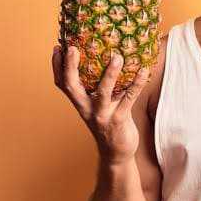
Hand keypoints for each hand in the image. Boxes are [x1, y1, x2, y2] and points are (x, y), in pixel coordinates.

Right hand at [52, 45, 150, 164]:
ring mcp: (102, 115)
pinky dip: (137, 84)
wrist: (117, 152)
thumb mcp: (98, 106)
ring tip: (117, 56)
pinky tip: (143, 70)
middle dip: (71, 67)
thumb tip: (107, 58)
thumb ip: (98, 87)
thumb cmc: (109, 122)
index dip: (57, 67)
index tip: (57, 47)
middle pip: (72, 87)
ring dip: (110, 74)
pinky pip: (129, 98)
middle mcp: (87, 109)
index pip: (62, 84)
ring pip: (103, 92)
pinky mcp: (119, 120)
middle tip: (73, 48)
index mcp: (80, 103)